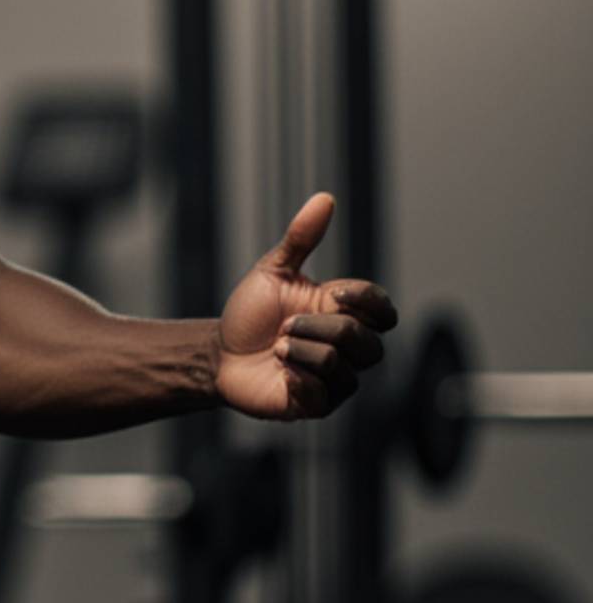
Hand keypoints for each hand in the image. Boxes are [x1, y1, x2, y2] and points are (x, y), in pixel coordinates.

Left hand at [213, 191, 397, 423]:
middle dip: (321, 328)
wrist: (219, 354)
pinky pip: (324, 394)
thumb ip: (301, 238)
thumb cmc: (250, 313)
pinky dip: (297, 378)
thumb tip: (325, 198)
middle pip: (367, 340)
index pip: (383, 309)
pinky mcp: (318, 404)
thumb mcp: (273, 271)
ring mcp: (336, 378)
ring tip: (276, 347)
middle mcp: (349, 347)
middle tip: (284, 325)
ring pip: (344, 366)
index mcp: (345, 313)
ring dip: (302, 352)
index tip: (330, 293)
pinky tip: (280, 371)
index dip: (364, 301)